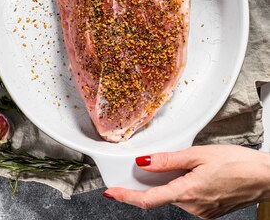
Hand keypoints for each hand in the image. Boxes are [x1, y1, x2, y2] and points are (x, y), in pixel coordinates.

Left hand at [104, 145, 269, 218]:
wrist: (267, 177)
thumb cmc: (239, 163)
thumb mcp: (198, 154)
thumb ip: (168, 160)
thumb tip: (143, 162)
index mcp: (188, 193)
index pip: (148, 200)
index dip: (126, 197)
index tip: (112, 192)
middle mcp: (193, 207)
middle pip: (160, 195)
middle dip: (152, 181)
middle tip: (153, 163)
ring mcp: (202, 212)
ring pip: (174, 196)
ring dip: (171, 182)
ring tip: (190, 165)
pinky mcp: (209, 211)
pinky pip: (187, 198)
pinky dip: (183, 186)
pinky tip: (196, 174)